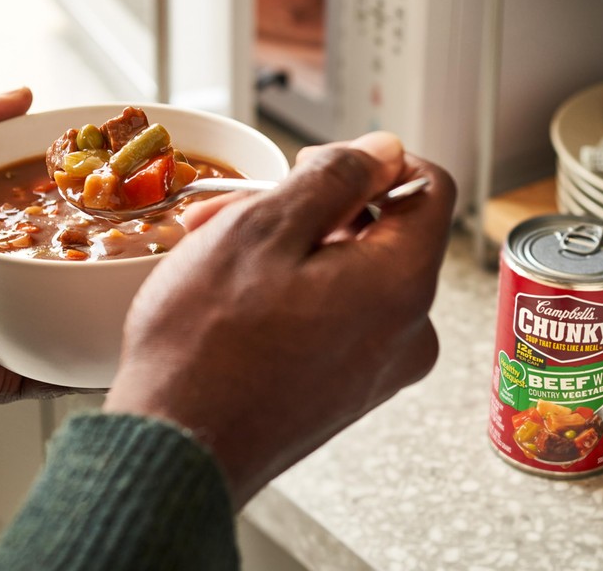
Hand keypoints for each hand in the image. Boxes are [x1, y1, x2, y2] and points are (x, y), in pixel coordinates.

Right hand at [104, 132, 455, 506]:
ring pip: (344, 269)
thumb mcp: (265, 228)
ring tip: (215, 245)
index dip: (374, 161)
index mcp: (400, 284)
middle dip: (307, 206)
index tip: (319, 164)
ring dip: (286, 245)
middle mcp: (405, 331)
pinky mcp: (344, 387)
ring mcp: (376, 366)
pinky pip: (332, 312)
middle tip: (237, 206)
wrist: (174, 450)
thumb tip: (383, 151)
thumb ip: (337, 178)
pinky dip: (289, 287)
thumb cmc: (207, 342)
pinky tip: (230, 288)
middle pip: (377, 230)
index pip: (429, 188)